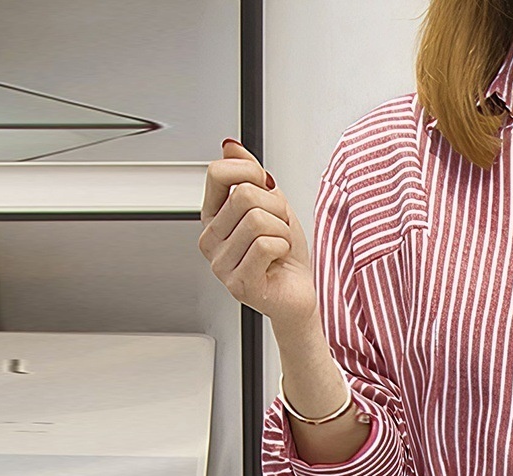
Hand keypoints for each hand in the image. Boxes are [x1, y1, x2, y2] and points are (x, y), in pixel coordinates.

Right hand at [199, 137, 315, 326]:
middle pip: (243, 195)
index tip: (267, 188)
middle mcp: (210, 239)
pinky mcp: (237, 284)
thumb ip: (250, 174)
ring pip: (257, 220)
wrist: (301, 293)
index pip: (217, 173)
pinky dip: (284, 248)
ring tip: (279, 246)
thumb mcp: (273, 204)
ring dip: (282, 231)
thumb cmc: (287, 255)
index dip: (251, 172)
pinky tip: (279, 260)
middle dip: (275, 208)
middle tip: (280, 228)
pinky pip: (266, 245)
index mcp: (213, 216)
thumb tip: (230, 146)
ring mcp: (220, 264)